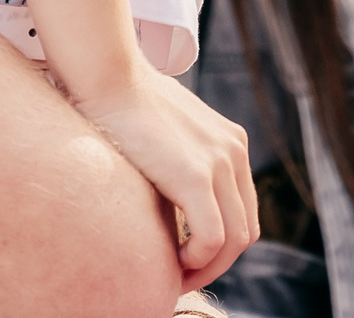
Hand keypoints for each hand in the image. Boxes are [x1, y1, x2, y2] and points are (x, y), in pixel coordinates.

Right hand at [77, 68, 257, 286]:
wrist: (107, 77)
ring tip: (176, 274)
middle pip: (246, 230)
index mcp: (231, 143)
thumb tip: (167, 193)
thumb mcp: (166, 135)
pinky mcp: (197, 175)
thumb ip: (179, 162)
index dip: (220, 244)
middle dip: (217, 262)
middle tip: (183, 276)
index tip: (188, 259)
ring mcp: (220, 161)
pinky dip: (197, 260)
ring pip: (235, 240)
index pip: (243, 211)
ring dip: (207, 266)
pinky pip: (213, 237)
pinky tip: (173, 260)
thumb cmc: (122, 105)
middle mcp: (234, 151)